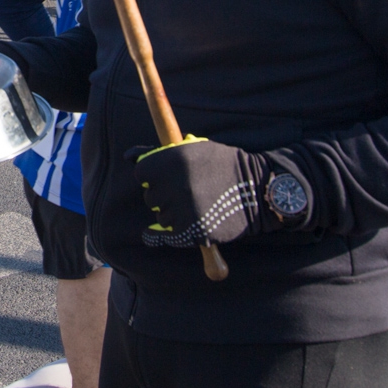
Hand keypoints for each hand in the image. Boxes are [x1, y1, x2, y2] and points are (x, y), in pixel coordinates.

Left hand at [135, 138, 305, 246]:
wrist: (258, 189)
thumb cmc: (223, 166)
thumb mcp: (194, 149)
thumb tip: (128, 157)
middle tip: (183, 194)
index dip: (151, 177)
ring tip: (193, 207)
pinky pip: (166, 237)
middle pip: (150, 197)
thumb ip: (159, 154)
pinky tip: (161, 233)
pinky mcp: (194, 231)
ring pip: (160, 217)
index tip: (162, 179)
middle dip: (162, 197)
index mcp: (173, 159)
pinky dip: (163, 237)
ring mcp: (185, 208)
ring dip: (171, 215)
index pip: (142, 174)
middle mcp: (176, 184)